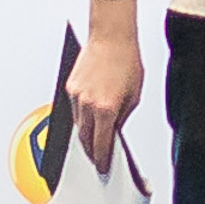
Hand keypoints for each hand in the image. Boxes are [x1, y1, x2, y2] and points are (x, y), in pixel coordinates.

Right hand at [69, 13, 145, 170]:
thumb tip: (115, 129)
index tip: (103, 167)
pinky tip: (89, 118)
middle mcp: (88, 104)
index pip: (102, 144)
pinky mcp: (70, 88)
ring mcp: (76, 96)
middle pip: (85, 139)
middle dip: (92, 151)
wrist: (111, 36)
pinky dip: (81, 118)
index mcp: (106, 109)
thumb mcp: (134, 95)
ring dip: (86, 134)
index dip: (103, 159)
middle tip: (98, 157)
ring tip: (94, 139)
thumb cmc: (125, 59)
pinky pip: (74, 111)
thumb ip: (123, 116)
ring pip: (78, 126)